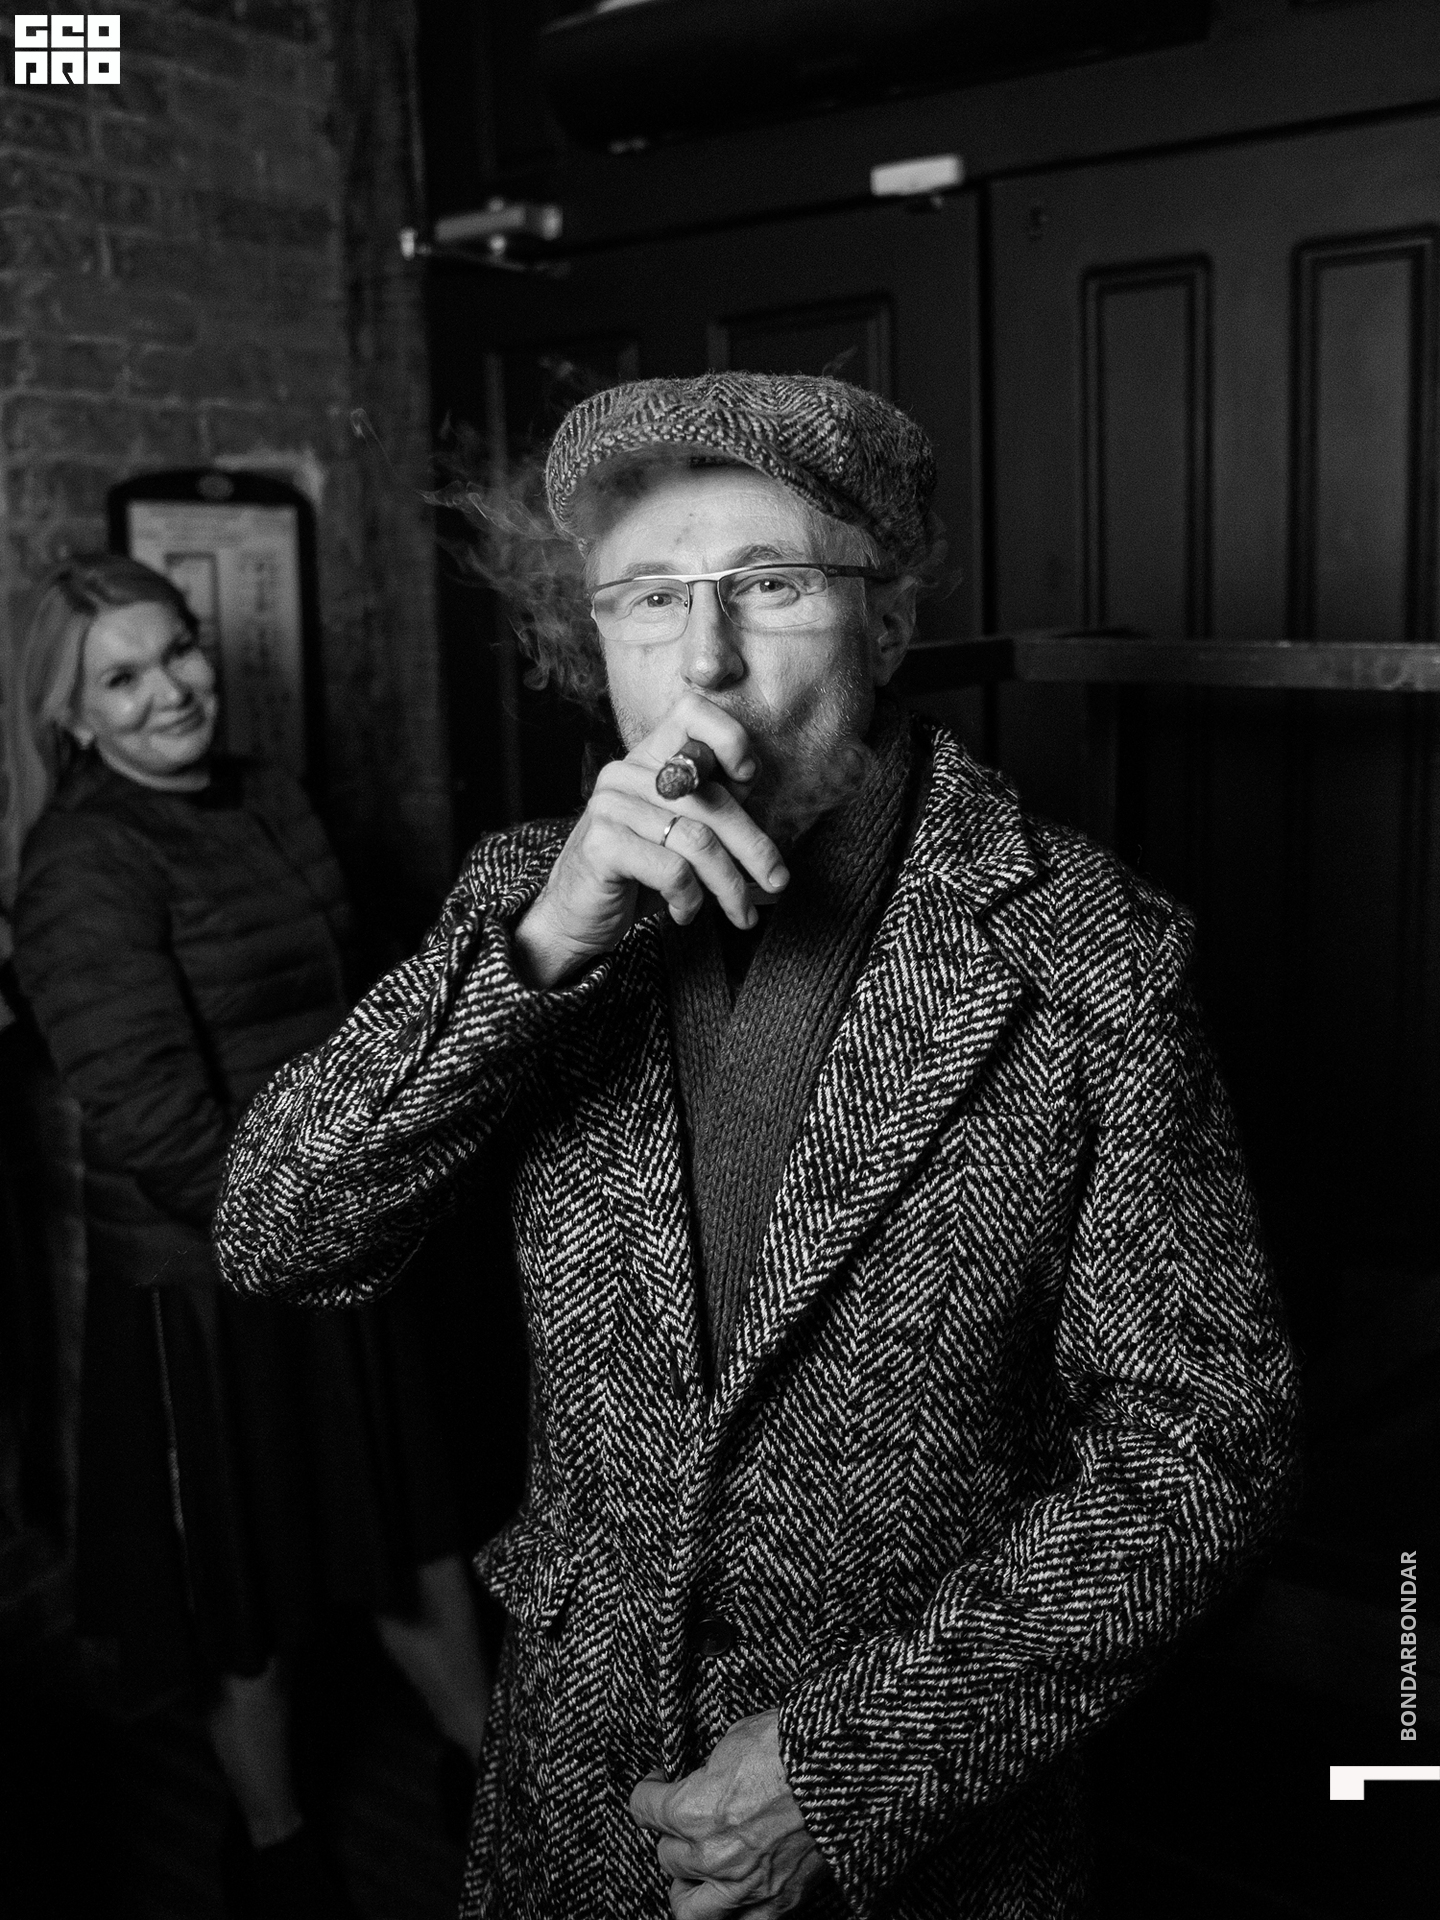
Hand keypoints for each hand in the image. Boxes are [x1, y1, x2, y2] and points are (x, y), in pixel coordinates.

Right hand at [512, 692, 790, 989]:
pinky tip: (685, 913)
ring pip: (698, 840)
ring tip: (740, 912)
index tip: (748, 774)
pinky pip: (672, 869)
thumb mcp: (682, 833)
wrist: (575, 915)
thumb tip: (752, 775)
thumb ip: (713, 801)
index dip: (728, 737)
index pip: (691, 713)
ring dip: (729, 886)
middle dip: (754, 848)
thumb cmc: (638, 872)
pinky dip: (690, 899)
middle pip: (712, 798)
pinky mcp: (602, 844)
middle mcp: (626, 773)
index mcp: (648, 759)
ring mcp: (611, 806)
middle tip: (777, 882)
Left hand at [628, 1709, 827, 1916]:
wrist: (845, 1767)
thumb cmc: (793, 1744)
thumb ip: (706, 1774)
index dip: (647, 1791)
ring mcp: (746, 1886)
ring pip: (689, 1909)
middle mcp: (713, 1856)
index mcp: (693, 1810)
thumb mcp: (733, 1741)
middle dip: (672, 1835)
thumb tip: (698, 1783)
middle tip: (680, 1822)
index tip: (654, 1785)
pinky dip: (731, 1908)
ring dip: (688, 1887)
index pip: (643, 1809)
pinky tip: (732, 1888)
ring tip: (694, 1870)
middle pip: (667, 1858)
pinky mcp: (779, 1902)